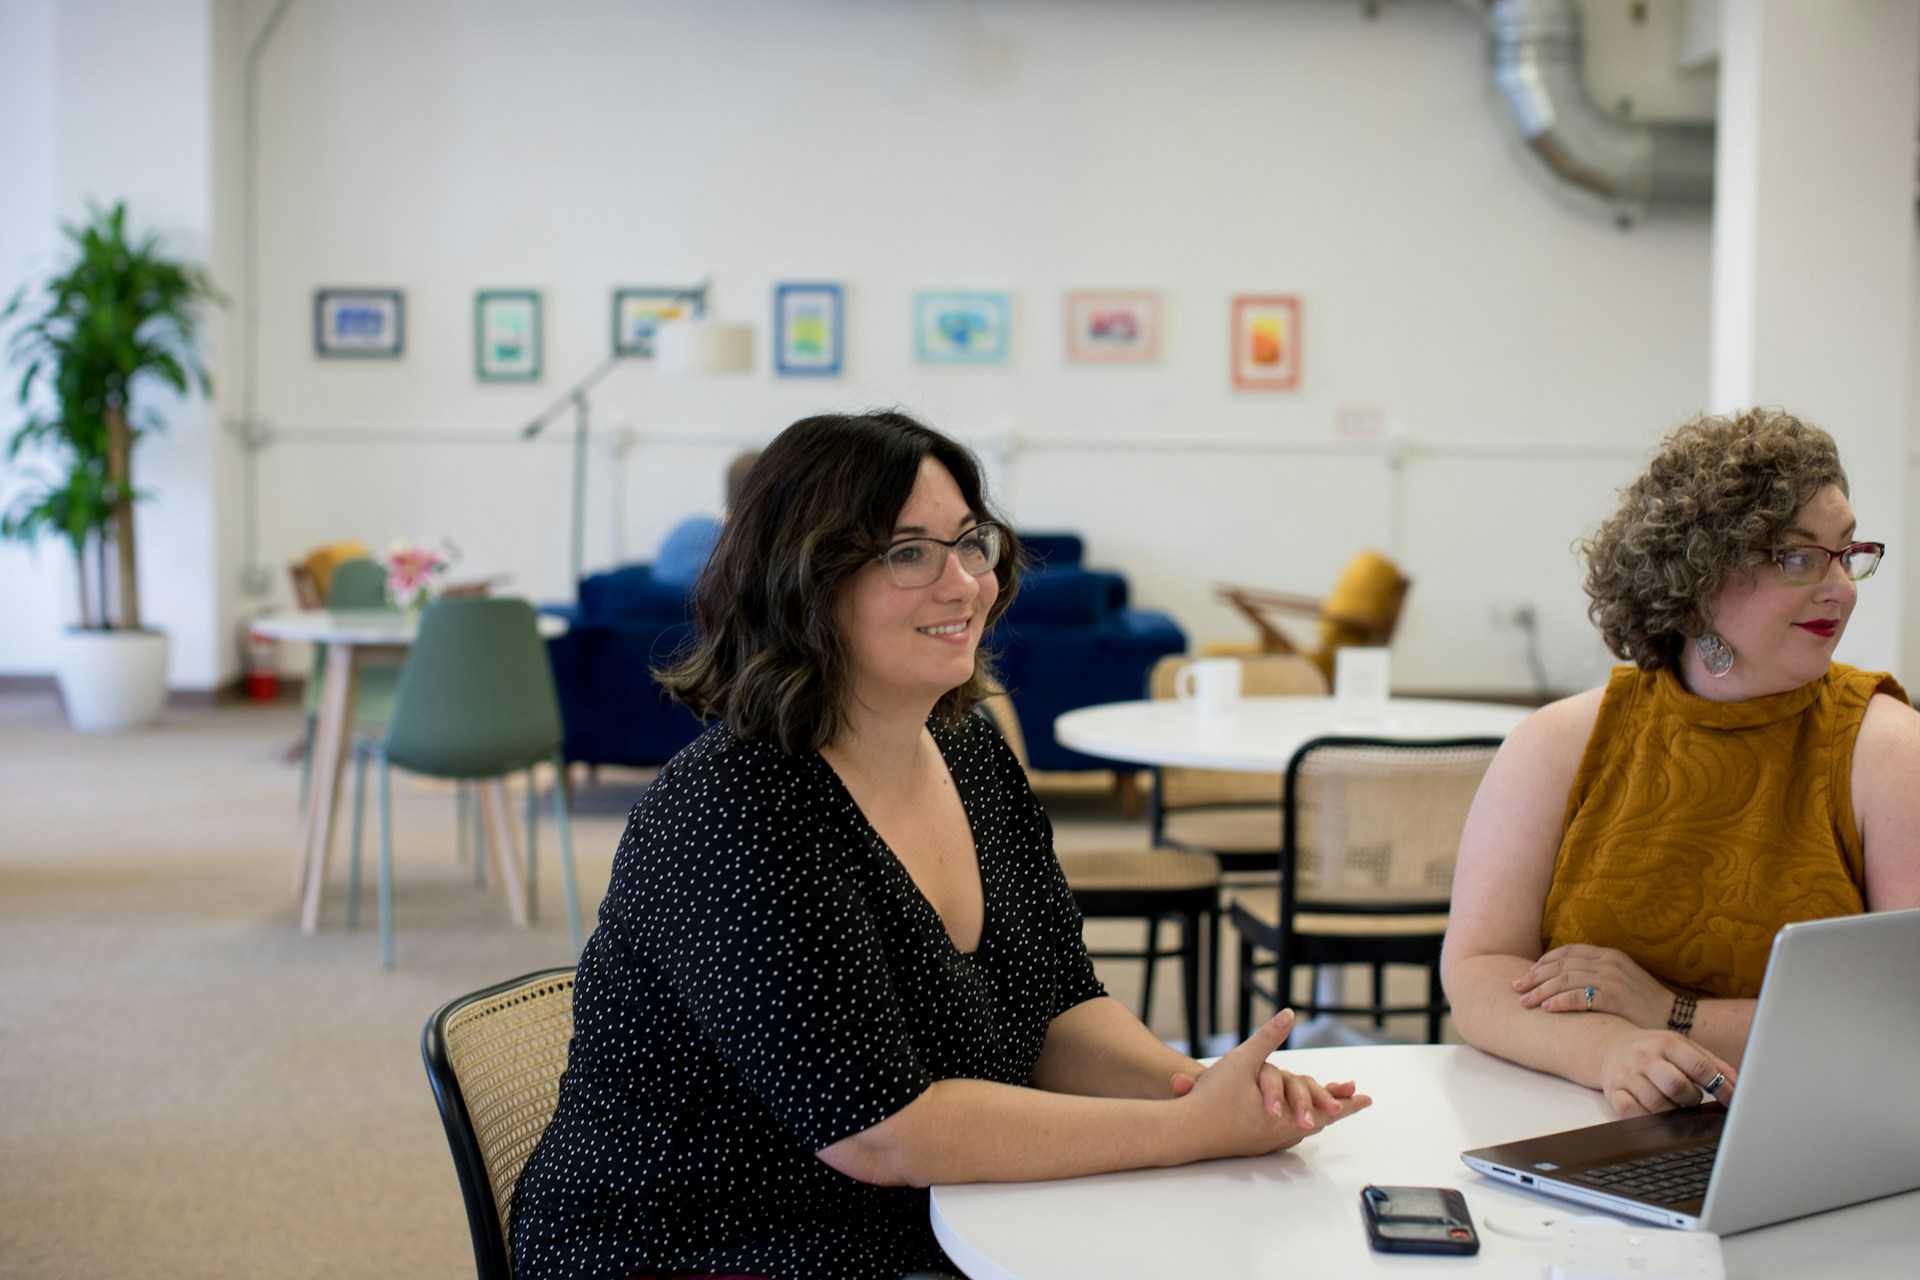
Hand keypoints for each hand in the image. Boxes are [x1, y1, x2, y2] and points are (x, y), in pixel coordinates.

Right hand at [1176, 1009, 1370, 1158]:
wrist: (1184, 1131)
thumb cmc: (1213, 1097)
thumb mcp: (1243, 1060)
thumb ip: (1268, 1037)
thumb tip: (1289, 1013)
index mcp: (1284, 1116)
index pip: (1325, 1107)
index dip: (1346, 1100)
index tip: (1366, 1098)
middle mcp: (1280, 1133)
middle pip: (1318, 1121)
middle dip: (1336, 1108)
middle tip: (1355, 1101)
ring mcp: (1267, 1143)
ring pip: (1300, 1130)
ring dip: (1315, 1116)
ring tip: (1327, 1111)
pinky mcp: (1252, 1146)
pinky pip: (1283, 1135)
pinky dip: (1295, 1125)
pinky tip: (1292, 1123)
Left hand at [1514, 944, 1674, 1028]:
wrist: (1676, 1018)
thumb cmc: (1644, 1003)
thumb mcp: (1620, 980)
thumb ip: (1596, 974)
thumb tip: (1565, 979)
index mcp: (1608, 955)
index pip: (1567, 952)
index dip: (1543, 962)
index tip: (1527, 974)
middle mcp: (1608, 962)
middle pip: (1561, 965)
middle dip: (1535, 976)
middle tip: (1516, 988)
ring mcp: (1612, 978)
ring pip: (1566, 979)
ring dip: (1541, 991)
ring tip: (1525, 1002)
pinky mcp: (1616, 997)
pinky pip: (1581, 997)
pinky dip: (1561, 1001)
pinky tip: (1547, 1009)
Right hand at [1597, 1028, 1736, 1116]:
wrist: (1611, 1046)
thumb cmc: (1656, 1050)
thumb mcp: (1684, 1047)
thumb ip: (1713, 1064)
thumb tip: (1739, 1087)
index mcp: (1666, 1043)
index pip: (1699, 1066)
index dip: (1721, 1087)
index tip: (1731, 1100)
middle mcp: (1644, 1057)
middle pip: (1676, 1085)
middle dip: (1691, 1099)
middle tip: (1691, 1099)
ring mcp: (1626, 1075)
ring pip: (1656, 1104)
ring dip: (1671, 1111)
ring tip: (1673, 1105)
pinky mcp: (1613, 1092)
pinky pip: (1630, 1112)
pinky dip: (1646, 1118)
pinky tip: (1653, 1114)